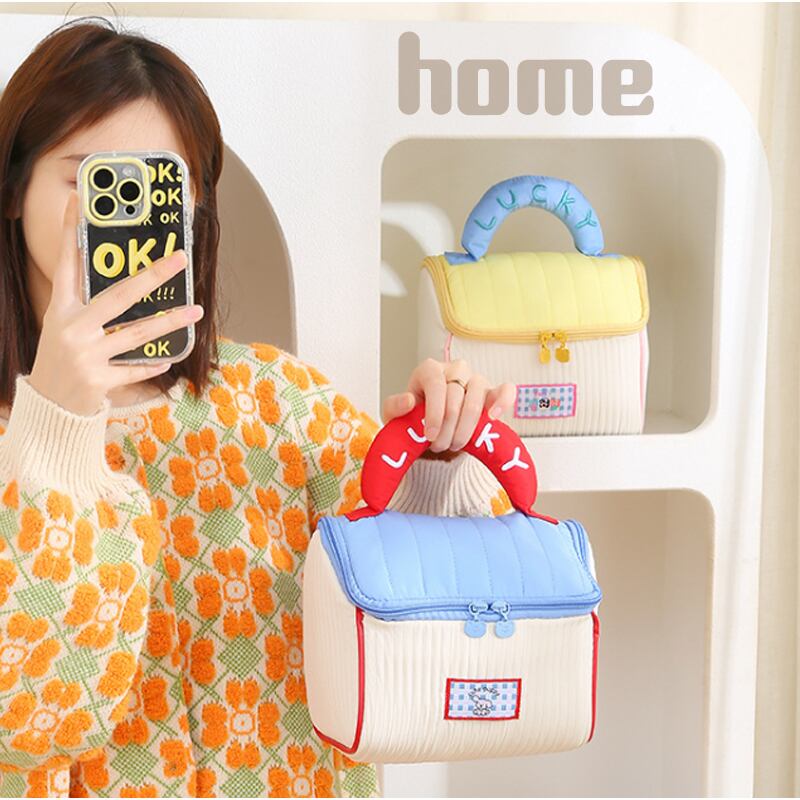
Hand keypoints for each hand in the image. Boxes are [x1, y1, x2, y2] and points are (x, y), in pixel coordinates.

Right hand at [28, 189, 203, 415]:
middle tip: (180, 259)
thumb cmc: (62, 360)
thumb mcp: (64, 326)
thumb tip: (128, 282)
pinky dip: (154, 364)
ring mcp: (85, 355)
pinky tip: (170, 358)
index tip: (81, 200)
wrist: (47, 408)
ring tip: (196, 311)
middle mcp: (72, 328)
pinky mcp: (97, 380)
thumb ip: (88, 305)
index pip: (67, 263)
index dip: (72, 230)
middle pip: (119, 295)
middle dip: (153, 275)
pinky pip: (135, 368)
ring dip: (171, 321)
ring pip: (137, 333)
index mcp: (61, 308)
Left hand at [381, 358, 514, 454]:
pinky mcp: (492, 394)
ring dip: (466, 428)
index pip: (436, 385)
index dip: (434, 412)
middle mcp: (455, 370)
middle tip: (438, 447)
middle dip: (447, 428)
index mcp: (430, 370)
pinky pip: (505, 390)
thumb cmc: (414, 419)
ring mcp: (475, 380)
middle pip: (455, 397)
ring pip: (477, 399)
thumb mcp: (396, 416)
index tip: (429, 435)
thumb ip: (394, 407)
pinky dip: (502, 402)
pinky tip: (493, 417)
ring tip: (456, 444)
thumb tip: (408, 401)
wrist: (430, 432)